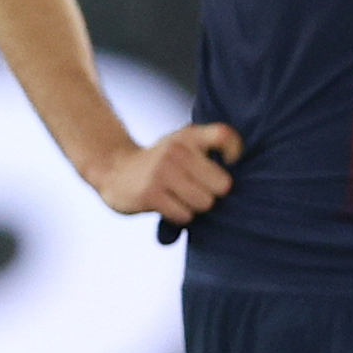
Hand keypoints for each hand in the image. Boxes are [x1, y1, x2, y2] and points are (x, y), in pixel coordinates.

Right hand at [89, 122, 240, 225]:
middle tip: (197, 189)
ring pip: (204, 203)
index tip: (229, 163)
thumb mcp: (182, 142)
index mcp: (188, 135)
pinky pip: (184, 216)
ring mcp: (161, 172)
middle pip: (223, 185)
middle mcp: (176, 150)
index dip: (235, 152)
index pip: (225, 136)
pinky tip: (167, 205)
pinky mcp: (150, 194)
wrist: (114, 169)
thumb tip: (238, 171)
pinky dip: (179, 216)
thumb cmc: (160, 161)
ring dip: (195, 207)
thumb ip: (210, 146)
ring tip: (180, 198)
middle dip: (213, 193)